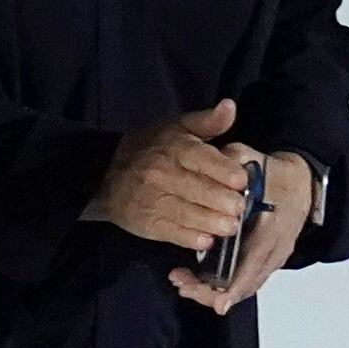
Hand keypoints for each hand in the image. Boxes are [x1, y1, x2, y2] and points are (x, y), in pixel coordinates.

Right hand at [89, 98, 256, 256]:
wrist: (105, 173)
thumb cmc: (151, 148)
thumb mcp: (177, 128)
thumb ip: (207, 121)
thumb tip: (230, 107)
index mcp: (175, 149)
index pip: (205, 160)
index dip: (227, 172)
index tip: (243, 181)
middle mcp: (163, 175)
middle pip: (202, 191)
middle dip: (227, 202)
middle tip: (240, 208)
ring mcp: (154, 201)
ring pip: (191, 215)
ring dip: (216, 224)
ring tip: (231, 226)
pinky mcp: (148, 224)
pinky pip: (175, 234)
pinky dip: (193, 239)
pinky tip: (208, 240)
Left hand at [169, 146, 311, 312]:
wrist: (303, 185)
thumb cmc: (279, 176)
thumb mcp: (257, 159)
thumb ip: (235, 160)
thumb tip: (214, 162)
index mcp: (274, 225)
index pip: (256, 259)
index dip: (236, 283)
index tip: (218, 300)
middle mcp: (276, 247)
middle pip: (247, 283)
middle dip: (213, 292)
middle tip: (184, 286)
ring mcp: (273, 258)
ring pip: (245, 287)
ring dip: (213, 292)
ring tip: (183, 284)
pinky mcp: (267, 261)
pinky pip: (246, 282)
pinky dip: (222, 287)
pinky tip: (197, 282)